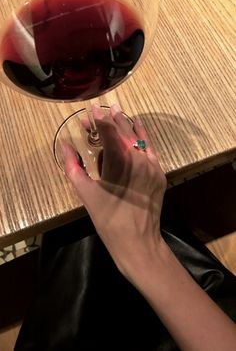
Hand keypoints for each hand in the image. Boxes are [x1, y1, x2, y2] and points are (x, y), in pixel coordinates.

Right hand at [63, 104, 166, 279]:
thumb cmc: (108, 221)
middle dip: (111, 119)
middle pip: (124, 130)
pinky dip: (143, 137)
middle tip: (100, 111)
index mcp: (118, 162)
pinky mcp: (160, 173)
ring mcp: (152, 165)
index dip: (98, 119)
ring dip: (127, 125)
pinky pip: (150, 149)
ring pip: (139, 137)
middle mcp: (138, 159)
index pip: (108, 131)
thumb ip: (73, 167)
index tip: (91, 110)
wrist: (139, 242)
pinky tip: (138, 128)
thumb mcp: (86, 194)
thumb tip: (66, 146)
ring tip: (118, 112)